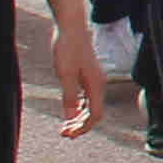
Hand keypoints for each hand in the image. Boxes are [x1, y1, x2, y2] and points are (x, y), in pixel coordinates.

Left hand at [51, 10, 102, 132]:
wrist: (71, 27)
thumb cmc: (68, 48)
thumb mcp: (65, 74)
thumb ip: (68, 97)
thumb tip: (70, 118)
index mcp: (95, 86)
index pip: (95, 116)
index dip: (83, 128)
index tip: (68, 135)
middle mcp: (98, 84)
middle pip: (94, 113)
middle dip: (80, 126)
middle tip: (64, 134)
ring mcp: (93, 79)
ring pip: (90, 106)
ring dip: (79, 118)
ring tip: (65, 126)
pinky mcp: (87, 74)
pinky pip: (86, 97)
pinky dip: (79, 107)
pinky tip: (69, 110)